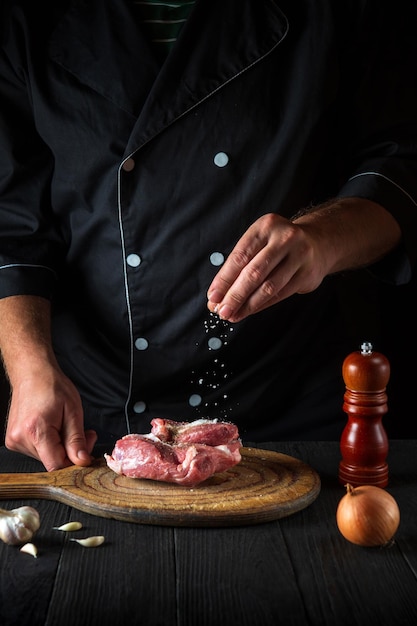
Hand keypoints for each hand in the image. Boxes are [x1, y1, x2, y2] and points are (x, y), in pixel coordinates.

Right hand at [5, 364, 96, 470]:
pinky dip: (49, 443)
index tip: (86, 449)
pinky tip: (53, 427)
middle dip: (71, 450)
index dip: (74, 461)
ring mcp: (14, 441)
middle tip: (83, 432)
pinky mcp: (13, 440)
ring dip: (61, 446)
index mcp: (35, 431)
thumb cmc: (52, 386)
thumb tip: (82, 461)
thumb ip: (77, 439)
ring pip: (45, 456)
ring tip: (66, 425)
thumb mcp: (73, 411)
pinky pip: (37, 450)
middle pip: (52, 460)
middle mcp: (20, 439)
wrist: (32, 373)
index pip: (56, 465)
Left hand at [207, 213, 325, 321]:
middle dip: (235, 295)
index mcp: (266, 227)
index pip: (240, 256)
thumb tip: (217, 296)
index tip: (213, 296)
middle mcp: (284, 238)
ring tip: (233, 315)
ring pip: (269, 286)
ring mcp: (299, 255)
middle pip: (254, 272)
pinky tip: (249, 311)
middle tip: (221, 310)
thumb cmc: (278, 245)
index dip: (224, 279)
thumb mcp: (259, 243)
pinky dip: (262, 305)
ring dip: (248, 305)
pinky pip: (280, 294)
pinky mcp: (308, 274)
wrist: (318, 242)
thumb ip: (239, 266)